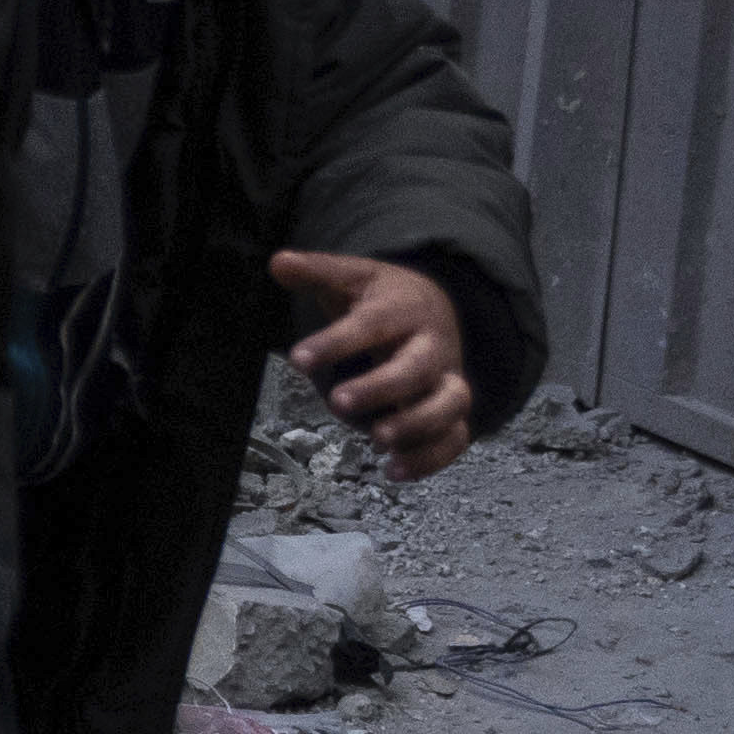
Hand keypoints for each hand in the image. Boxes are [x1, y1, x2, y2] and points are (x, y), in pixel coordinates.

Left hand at [273, 248, 475, 477]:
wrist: (433, 310)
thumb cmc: (383, 300)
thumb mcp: (352, 278)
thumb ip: (317, 272)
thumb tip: (278, 261)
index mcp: (405, 309)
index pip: (372, 324)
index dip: (336, 342)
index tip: (297, 358)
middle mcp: (432, 346)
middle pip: (418, 367)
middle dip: (382, 388)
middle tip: (338, 402)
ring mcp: (447, 380)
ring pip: (450, 404)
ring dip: (417, 426)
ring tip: (377, 440)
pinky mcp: (452, 412)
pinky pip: (455, 440)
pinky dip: (431, 459)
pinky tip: (392, 472)